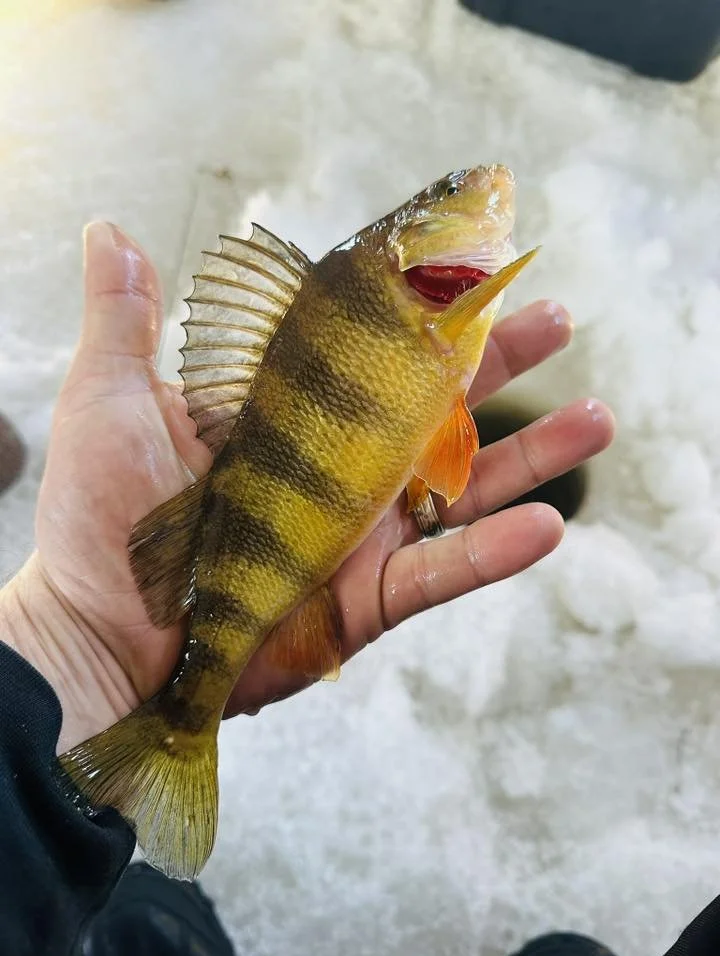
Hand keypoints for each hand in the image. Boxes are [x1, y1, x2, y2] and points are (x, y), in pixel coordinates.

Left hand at [0, 223, 613, 749]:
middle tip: (554, 319)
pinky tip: (550, 524)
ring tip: (595, 417)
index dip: (422, 310)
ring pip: (463, 487)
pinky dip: (494, 553)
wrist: (100, 635)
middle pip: (435, 406)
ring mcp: (359, 531)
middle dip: (499, 363)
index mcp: (290, 414)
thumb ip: (125, 319)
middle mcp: (335, 466)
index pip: (370, 350)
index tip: (471, 264)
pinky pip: (443, 573)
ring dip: (532, 454)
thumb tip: (111, 231)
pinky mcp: (367, 598)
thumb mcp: (110, 402)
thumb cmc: (101, 519)